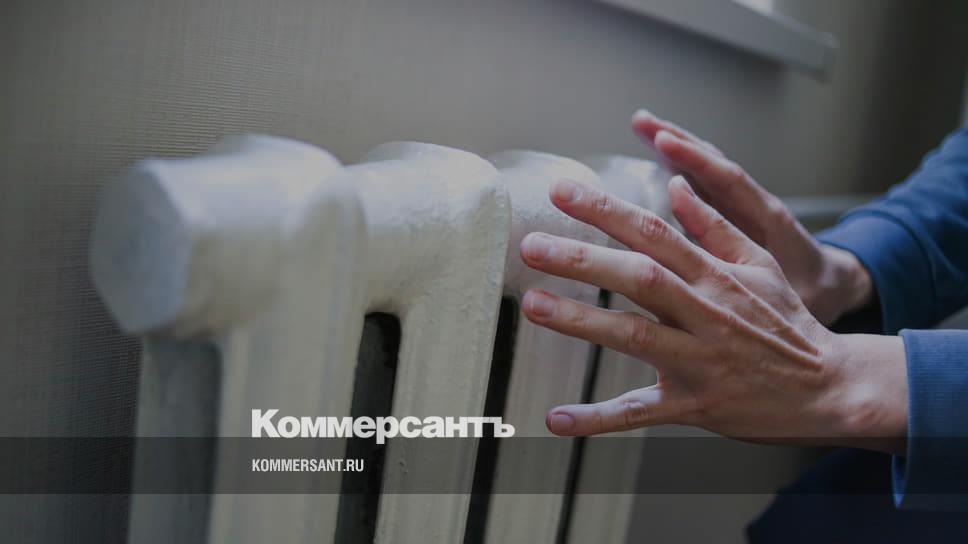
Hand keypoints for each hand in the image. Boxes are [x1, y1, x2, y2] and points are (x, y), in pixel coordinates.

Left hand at [520, 178, 906, 452]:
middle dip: (583, 259)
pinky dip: (598, 418)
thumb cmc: (788, 323)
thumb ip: (714, 226)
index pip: (653, 233)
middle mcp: (705, 312)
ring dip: (582, 321)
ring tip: (533, 305)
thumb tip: (677, 185)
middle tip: (532, 245)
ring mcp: (699, 360)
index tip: (562, 192)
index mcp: (715, 275)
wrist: (830, 388)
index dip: (606, 211)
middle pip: (639, 278)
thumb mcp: (760, 264)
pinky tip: (556, 418)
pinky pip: (641, 412)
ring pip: (634, 337)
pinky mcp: (695, 404)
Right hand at [631, 110, 871, 323]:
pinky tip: (657, 155)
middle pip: (713, 163)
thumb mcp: (794, 291)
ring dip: (675, 146)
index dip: (696, 160)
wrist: (832, 282)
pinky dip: (680, 165)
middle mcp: (752, 203)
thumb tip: (734, 284)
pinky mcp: (731, 210)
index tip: (665, 142)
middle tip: (642, 122)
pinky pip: (703, 182)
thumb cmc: (813, 289)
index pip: (727, 181)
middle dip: (677, 141)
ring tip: (643, 127)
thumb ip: (767, 284)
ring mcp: (741, 204)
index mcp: (767, 220)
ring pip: (706, 168)